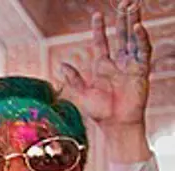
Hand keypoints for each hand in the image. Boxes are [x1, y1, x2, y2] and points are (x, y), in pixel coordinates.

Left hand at [59, 1, 150, 129]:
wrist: (115, 125)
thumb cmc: (99, 113)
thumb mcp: (82, 94)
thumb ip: (73, 78)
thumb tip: (61, 65)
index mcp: (101, 67)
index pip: (101, 42)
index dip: (99, 28)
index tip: (97, 14)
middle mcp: (117, 63)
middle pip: (121, 35)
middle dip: (122, 19)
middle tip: (124, 3)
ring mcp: (130, 65)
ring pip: (133, 39)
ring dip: (133, 23)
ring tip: (133, 7)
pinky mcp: (141, 71)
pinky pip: (142, 51)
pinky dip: (141, 39)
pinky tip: (138, 27)